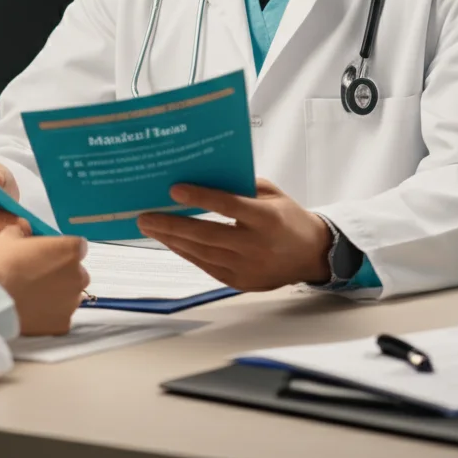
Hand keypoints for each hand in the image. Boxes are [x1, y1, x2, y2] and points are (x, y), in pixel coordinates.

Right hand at [0, 221, 88, 335]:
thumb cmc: (0, 264)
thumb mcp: (7, 237)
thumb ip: (23, 230)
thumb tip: (25, 229)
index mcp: (69, 250)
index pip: (78, 246)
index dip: (62, 249)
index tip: (48, 253)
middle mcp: (77, 276)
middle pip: (76, 272)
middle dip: (62, 272)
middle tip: (37, 274)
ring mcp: (71, 303)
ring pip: (70, 295)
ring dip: (58, 293)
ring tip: (32, 295)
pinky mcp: (63, 325)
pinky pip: (60, 315)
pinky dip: (50, 314)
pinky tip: (31, 310)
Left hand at [136, 178, 331, 291]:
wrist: (312, 255)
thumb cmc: (287, 217)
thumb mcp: (271, 193)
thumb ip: (240, 186)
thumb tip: (202, 176)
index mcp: (267, 219)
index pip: (228, 206)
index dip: (200, 198)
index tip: (173, 190)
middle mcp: (256, 246)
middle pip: (207, 234)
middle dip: (171, 225)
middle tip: (144, 216)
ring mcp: (248, 268)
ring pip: (201, 253)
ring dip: (172, 239)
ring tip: (150, 227)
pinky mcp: (240, 282)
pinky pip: (206, 266)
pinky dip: (185, 252)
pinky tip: (170, 241)